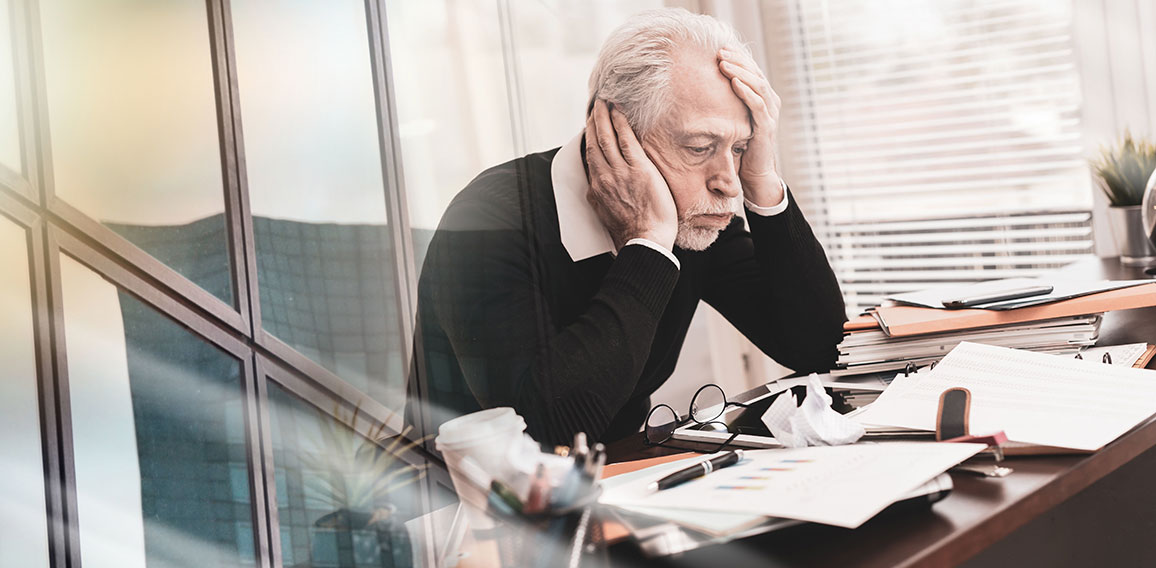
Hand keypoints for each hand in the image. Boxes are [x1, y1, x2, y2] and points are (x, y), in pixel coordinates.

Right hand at [585, 99, 677, 250]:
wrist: (645, 240)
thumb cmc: (631, 232)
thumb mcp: (606, 213)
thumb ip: (600, 196)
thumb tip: (597, 187)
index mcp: (597, 189)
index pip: (590, 157)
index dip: (589, 139)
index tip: (590, 127)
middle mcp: (604, 177)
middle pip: (595, 143)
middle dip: (594, 123)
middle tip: (595, 107)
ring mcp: (620, 172)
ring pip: (607, 138)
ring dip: (605, 118)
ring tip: (604, 103)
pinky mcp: (639, 169)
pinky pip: (626, 140)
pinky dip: (621, 124)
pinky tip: (619, 112)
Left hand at [717, 49, 784, 206]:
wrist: (755, 173)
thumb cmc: (741, 146)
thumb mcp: (733, 120)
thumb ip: (728, 104)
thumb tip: (705, 89)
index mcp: (762, 97)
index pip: (751, 70)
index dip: (737, 58)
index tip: (720, 48)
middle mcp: (770, 102)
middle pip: (755, 73)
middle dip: (737, 60)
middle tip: (720, 51)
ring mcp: (770, 113)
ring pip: (757, 84)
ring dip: (740, 71)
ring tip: (723, 62)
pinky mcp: (767, 127)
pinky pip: (758, 105)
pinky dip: (746, 91)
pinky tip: (734, 82)